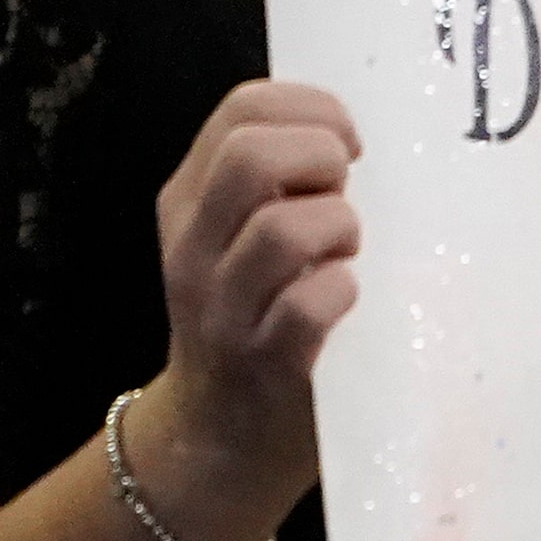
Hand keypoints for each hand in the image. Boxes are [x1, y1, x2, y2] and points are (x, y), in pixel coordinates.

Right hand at [150, 80, 364, 490]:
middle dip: (322, 157)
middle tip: (346, 192)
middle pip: (251, 155)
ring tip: (348, 252)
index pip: (242, 106)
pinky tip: (349, 296)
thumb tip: (351, 129)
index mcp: (189, 199)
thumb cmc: (254, 315)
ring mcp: (224, 308)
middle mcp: (194, 247)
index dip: (312, 108)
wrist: (219, 434)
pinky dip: (344, 291)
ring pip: (284, 229)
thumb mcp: (236, 236)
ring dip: (341, 229)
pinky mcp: (265, 362)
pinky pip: (311, 304)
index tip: (349, 145)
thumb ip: (276, 180)